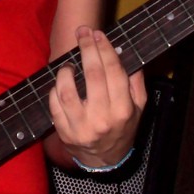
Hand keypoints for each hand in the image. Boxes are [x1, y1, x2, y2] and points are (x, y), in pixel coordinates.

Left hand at [49, 26, 146, 167]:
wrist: (105, 160)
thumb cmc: (122, 128)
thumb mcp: (138, 108)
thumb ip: (136, 83)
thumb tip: (127, 55)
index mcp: (123, 110)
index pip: (114, 72)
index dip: (105, 49)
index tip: (98, 34)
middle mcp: (102, 118)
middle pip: (93, 76)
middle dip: (87, 49)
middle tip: (83, 33)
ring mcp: (81, 127)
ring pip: (68, 92)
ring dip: (66, 72)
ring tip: (69, 63)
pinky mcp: (64, 132)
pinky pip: (55, 105)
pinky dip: (55, 90)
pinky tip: (61, 82)